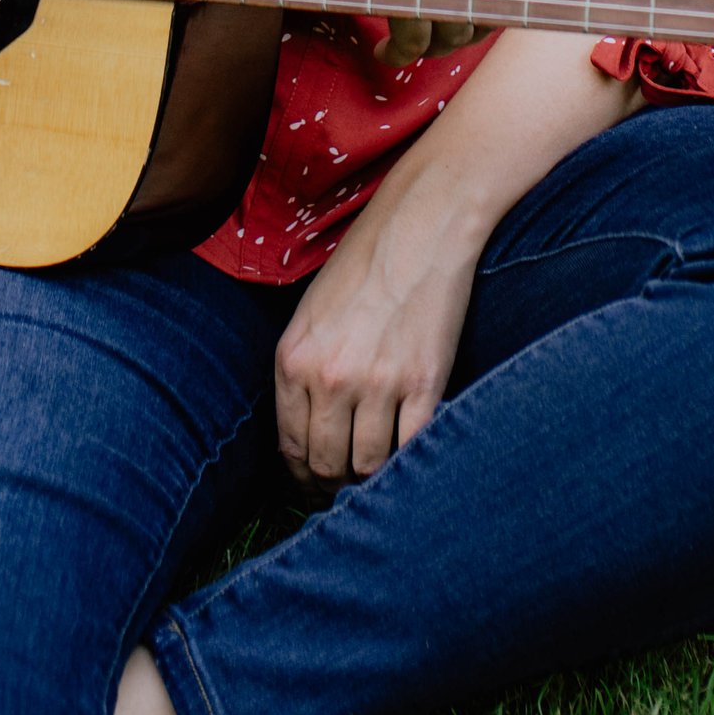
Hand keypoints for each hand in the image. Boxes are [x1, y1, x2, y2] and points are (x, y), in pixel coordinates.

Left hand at [273, 154, 482, 493]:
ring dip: (370, 479)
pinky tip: (409, 461)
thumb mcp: (310, 311)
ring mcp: (377, 383)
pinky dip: (408, 464)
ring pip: (367, 465)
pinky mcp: (423, 383)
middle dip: (332, 484)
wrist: (422, 225)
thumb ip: (303, 369)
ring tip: (377, 477)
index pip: (290, 445)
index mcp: (293, 358)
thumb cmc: (365, 261)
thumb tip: (310, 430)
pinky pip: (410, 449)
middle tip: (346, 489)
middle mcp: (329, 376)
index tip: (314, 482)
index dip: (302, 475)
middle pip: (325, 463)